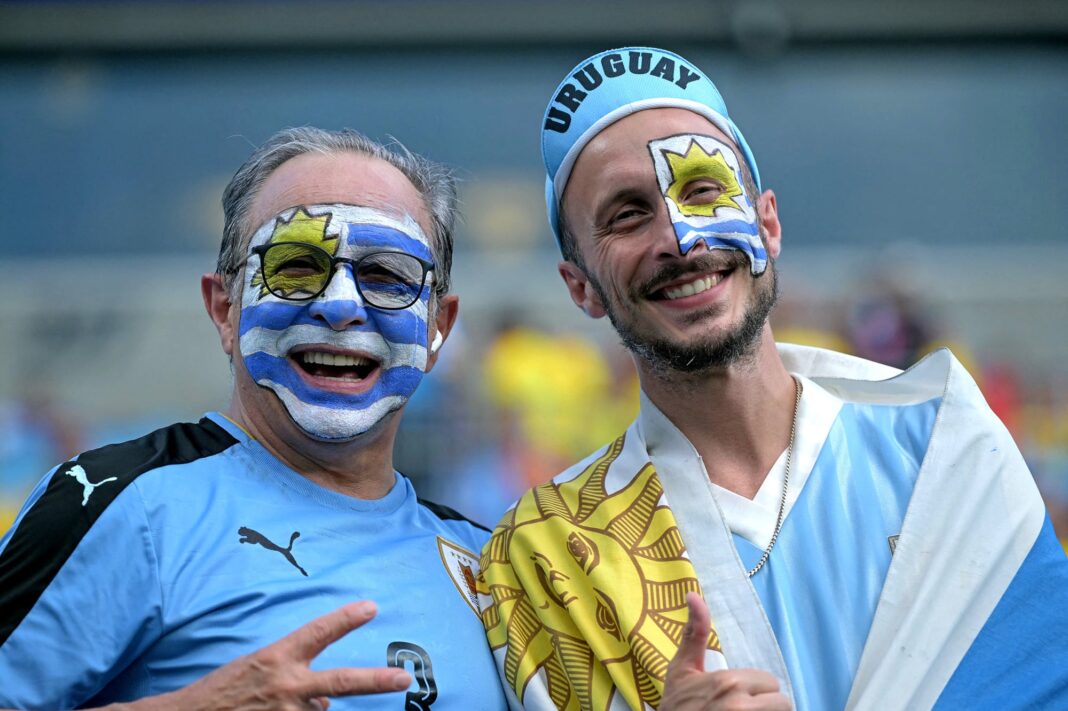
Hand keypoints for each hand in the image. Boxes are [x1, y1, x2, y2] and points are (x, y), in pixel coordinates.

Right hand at [112, 601, 410, 710]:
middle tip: (403, 679)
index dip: (346, 619)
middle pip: (342, 681)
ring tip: (280, 705)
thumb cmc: (222, 691)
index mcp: (277, 658)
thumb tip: (326, 701)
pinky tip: (286, 710)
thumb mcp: (257, 670)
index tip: (371, 607)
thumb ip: (293, 677)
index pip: (318, 632)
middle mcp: (286, 685)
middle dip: (376, 680)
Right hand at [660, 593, 791, 710]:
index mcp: (729, 682)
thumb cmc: (676, 703)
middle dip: (765, 704)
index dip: (756, 689)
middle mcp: (741, 705)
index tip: (737, 694)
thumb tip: (693, 594)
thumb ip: (694, 632)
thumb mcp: (682, 667)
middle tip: (744, 707)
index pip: (771, 682)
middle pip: (781, 702)